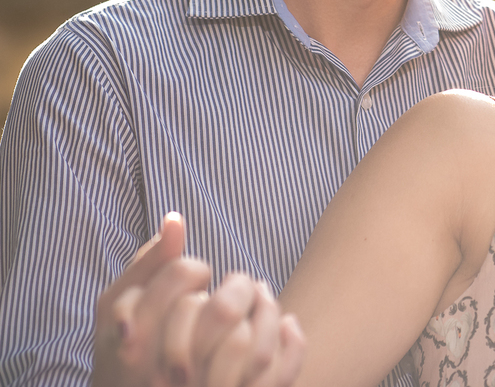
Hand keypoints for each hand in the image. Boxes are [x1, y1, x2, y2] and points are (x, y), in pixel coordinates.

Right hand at [91, 213, 305, 385]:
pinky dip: (285, 339)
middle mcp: (165, 371)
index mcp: (134, 337)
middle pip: (222, 309)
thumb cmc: (120, 353)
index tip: (194, 280)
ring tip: (257, 305)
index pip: (184, 275)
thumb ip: (146, 264)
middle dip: (236, 290)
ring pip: (247, 340)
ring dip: (263, 312)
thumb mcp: (116, 307)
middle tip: (230, 294)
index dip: (196, 270)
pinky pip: (271, 364)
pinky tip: (284, 325)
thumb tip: (176, 219)